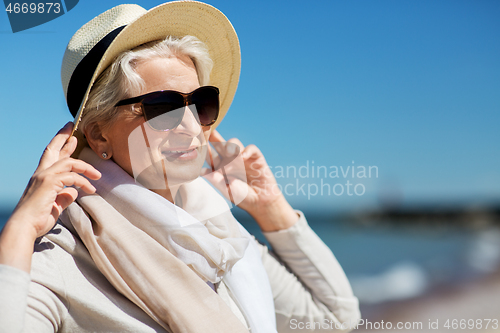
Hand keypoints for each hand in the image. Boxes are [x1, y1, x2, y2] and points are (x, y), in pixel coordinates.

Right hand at [0, 122, 100, 271]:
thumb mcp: (56, 205)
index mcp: (41, 177)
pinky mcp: (49, 183)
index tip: (70, 135)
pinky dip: (84, 182)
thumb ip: (64, 196)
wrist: (25, 227)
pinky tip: (91, 190)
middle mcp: (40, 173)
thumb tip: (74, 191)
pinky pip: (72, 177)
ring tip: (98, 175)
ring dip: (85, 167)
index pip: (51, 156)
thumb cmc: (38, 219)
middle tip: (73, 128)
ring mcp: (44, 177)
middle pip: (53, 150)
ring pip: (68, 162)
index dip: (60, 144)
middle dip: (63, 137)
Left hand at [202, 130, 297, 231]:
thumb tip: (201, 171)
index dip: (205, 148)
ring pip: (234, 143)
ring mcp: (243, 157)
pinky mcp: (255, 157)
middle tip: (210, 131)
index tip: (200, 141)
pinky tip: (243, 157)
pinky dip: (247, 151)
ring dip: (231, 146)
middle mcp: (230, 160)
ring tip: (230, 154)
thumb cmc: (242, 197)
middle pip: (221, 145)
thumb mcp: (226, 190)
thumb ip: (216, 180)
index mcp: (221, 168)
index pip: (211, 156)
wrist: (261, 202)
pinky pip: (251, 148)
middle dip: (215, 137)